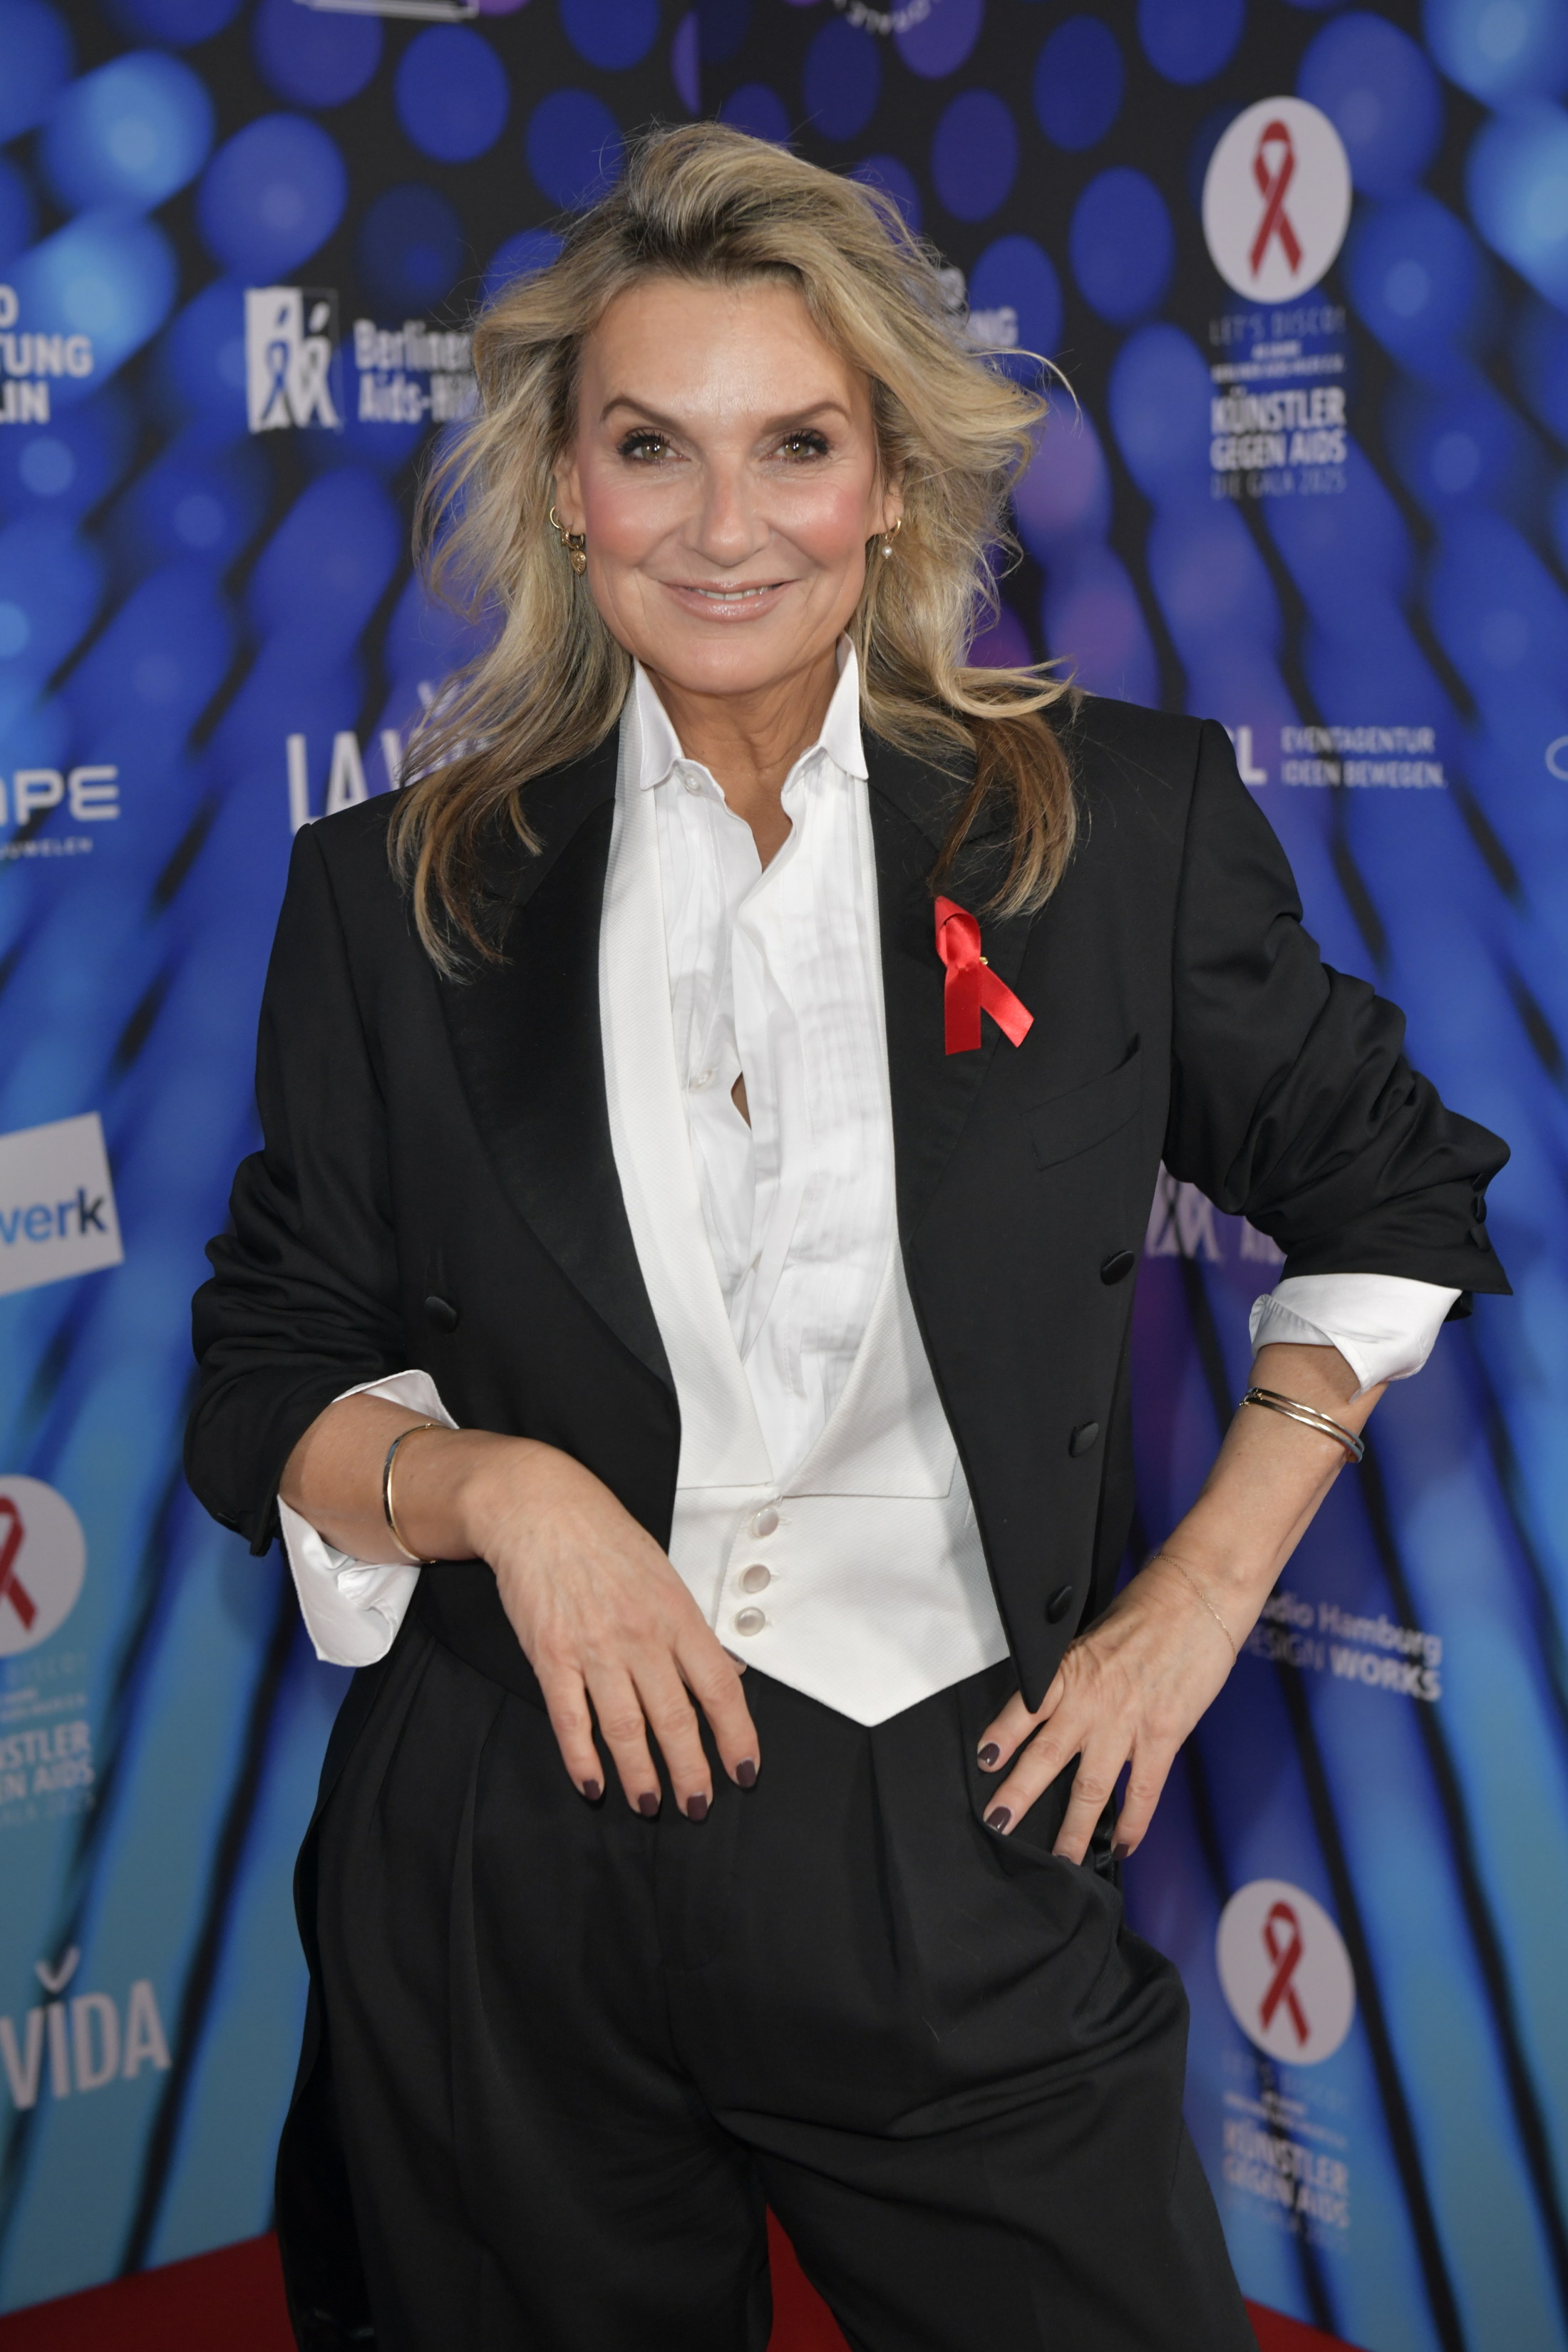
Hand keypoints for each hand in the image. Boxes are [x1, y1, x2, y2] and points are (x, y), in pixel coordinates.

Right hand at [458, 1438, 759, 1820]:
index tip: (746, 1770)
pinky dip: (582, 1757)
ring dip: (641, 1774)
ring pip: (625, 1728)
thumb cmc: (604, 1538)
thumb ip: (694, 1632)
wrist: (539, 1508)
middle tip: (697, 1807)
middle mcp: (640, 1636)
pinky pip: (570, 1719)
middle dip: (691, 1772)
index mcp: (676, 1614)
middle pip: (675, 1719)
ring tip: (651, 1804)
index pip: (719, 1687)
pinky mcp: (550, 1655)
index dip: (737, 1735)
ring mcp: (594, 1648)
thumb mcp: (664, 1575)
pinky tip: (592, 1783)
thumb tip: (730, 1675)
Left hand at [974, 1554, 1236, 1861]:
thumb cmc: (1149, 1605)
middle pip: (1045, 1758)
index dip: (1001, 1737)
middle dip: (1019, 1794)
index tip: (984, 1760)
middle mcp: (1090, 1701)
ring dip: (1073, 1828)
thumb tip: (1060, 1696)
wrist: (1199, 1597)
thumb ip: (1076, 1669)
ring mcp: (1126, 1723)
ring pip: (1089, 1788)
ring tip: (1059, 1858)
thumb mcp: (1095, 1632)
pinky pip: (1142, 1791)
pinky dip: (1131, 1823)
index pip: (1024, 1709)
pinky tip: (1121, 1845)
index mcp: (1069, 1669)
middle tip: (998, 1822)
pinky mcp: (1162, 1736)